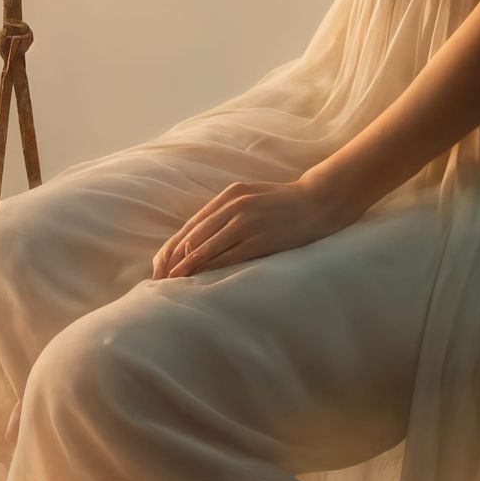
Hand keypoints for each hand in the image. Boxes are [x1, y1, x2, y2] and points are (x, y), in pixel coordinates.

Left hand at [151, 173, 355, 278]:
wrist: (319, 201)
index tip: (161, 266)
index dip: (173, 248)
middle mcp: (234, 207)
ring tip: (173, 285)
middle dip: (174, 262)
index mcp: (229, 196)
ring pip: (206, 249)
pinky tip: (201, 281)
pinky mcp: (260, 239)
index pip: (191, 226)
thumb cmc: (285, 202)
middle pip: (193, 238)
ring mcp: (246, 223)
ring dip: (187, 269)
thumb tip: (203, 236)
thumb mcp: (252, 197)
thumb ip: (229, 211)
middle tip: (160, 281)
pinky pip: (228, 257)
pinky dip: (210, 270)